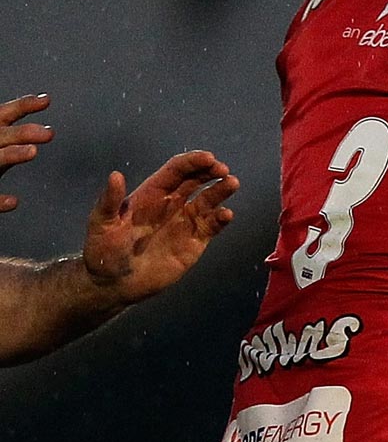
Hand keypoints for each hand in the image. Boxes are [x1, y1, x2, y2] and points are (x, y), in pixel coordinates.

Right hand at [0, 93, 54, 211]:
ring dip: (12, 154)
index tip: (45, 101)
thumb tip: (44, 111)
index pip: (3, 114)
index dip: (23, 106)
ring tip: (33, 151)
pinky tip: (13, 202)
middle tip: (48, 133)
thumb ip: (14, 132)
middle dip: (21, 133)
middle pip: (1, 136)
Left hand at [82, 149, 238, 302]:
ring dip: (221, 190)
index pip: (176, 171)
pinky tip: (226, 214)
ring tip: (232, 183)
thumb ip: (110, 201)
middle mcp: (171, 204)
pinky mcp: (195, 242)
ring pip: (208, 200)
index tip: (208, 158)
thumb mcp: (102, 224)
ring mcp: (185, 222)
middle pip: (196, 180)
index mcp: (151, 194)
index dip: (192, 162)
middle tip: (223, 170)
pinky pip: (212, 226)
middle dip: (211, 171)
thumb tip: (115, 175)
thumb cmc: (103, 251)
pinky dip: (221, 218)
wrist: (115, 283)